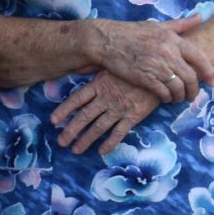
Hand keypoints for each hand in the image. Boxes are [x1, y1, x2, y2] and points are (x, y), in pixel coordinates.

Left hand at [49, 71, 163, 154]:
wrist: (160, 71)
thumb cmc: (135, 64)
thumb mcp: (112, 63)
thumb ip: (95, 67)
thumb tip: (77, 67)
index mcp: (99, 84)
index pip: (76, 99)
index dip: (64, 110)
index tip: (53, 121)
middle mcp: (106, 98)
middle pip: (84, 116)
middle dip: (71, 131)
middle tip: (61, 142)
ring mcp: (119, 108)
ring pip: (98, 127)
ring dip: (86, 140)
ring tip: (75, 150)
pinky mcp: (133, 116)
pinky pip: (119, 133)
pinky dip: (109, 143)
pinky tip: (101, 151)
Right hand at [88, 18, 213, 104]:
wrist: (107, 41)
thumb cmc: (132, 32)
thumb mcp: (158, 25)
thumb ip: (180, 24)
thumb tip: (199, 17)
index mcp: (173, 39)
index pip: (200, 58)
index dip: (209, 72)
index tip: (212, 82)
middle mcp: (168, 53)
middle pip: (191, 77)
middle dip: (194, 90)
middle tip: (192, 96)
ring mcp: (157, 66)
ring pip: (179, 88)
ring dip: (180, 96)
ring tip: (178, 98)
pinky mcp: (145, 78)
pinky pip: (164, 93)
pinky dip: (167, 98)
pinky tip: (165, 98)